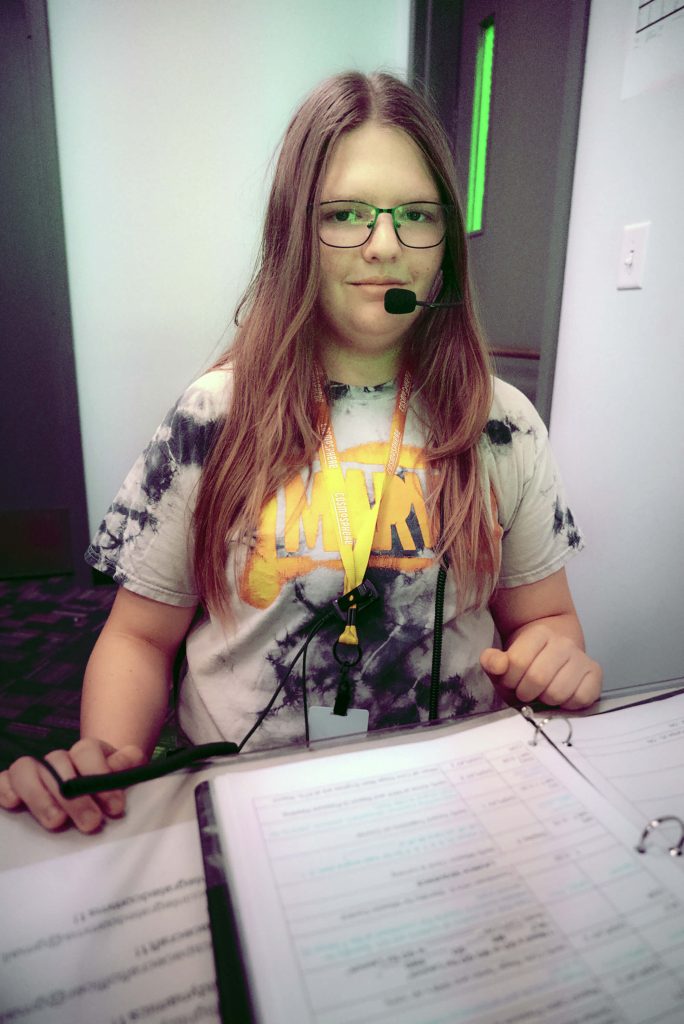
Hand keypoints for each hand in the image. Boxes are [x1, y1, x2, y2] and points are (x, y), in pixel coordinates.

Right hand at [0, 738, 145, 833]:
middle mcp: (58, 758)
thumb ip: (127, 765)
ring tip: (56, 822)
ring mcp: (34, 770)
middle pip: (58, 764)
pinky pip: (3, 780)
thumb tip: (124, 763)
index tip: (115, 807)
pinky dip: (4, 789)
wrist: (89, 787)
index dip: (100, 774)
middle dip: (76, 796)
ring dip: (41, 796)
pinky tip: (13, 804)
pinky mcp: (13, 785)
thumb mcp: (124, 774)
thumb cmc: (107, 785)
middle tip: (90, 823)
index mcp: (85, 752)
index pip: (87, 750)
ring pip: (27, 769)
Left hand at [480, 624, 601, 709]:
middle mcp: (563, 642)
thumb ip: (493, 662)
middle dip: (526, 693)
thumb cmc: (526, 666)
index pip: (517, 663)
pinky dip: (567, 705)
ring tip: (543, 693)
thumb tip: (498, 664)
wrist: (553, 659)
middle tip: (526, 691)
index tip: (511, 682)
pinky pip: (580, 699)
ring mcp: (581, 657)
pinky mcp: (595, 674)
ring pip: (558, 692)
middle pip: (537, 679)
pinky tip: (561, 698)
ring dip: (546, 701)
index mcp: (539, 633)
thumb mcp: (503, 663)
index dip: (509, 680)